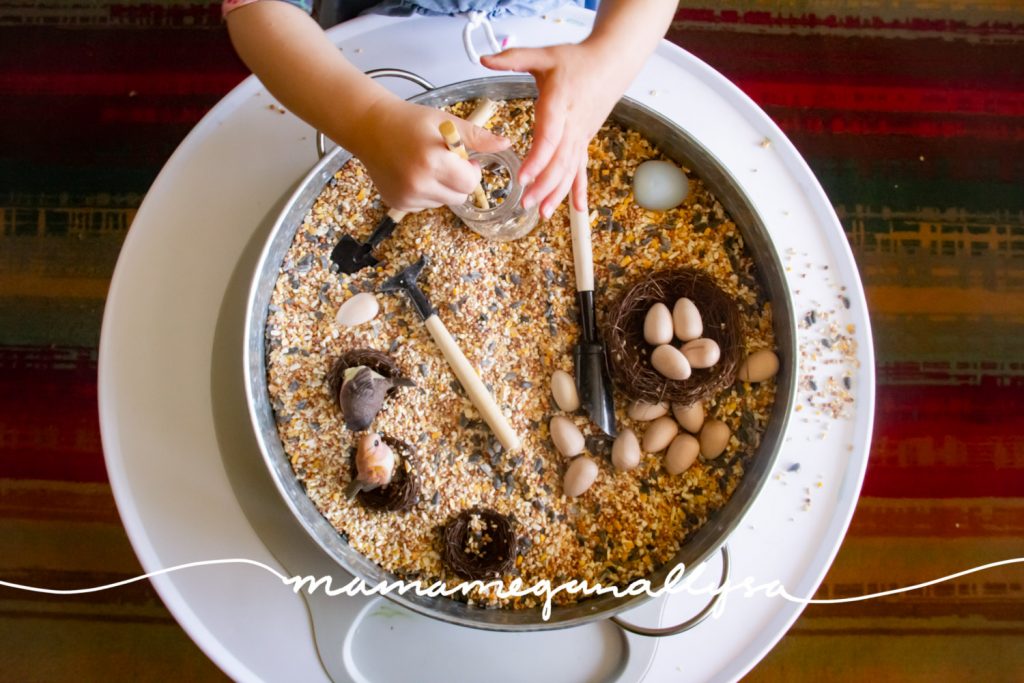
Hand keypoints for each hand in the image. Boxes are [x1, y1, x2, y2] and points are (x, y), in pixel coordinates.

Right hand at [353, 97, 509, 212]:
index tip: (464, 159)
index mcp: (433, 161)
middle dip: (459, 181)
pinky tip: (413, 173)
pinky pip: (425, 204)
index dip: (471, 171)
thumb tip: (505, 144)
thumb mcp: (446, 123)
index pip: (469, 183)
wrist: (369, 127)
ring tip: (426, 165)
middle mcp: (418, 184)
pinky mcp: (398, 203)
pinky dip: (426, 192)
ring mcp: (406, 197)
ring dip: (442, 187)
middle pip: (459, 197)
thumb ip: (477, 137)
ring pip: (443, 202)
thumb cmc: (408, 121)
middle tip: (446, 161)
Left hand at [482, 42, 627, 215]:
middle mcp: (572, 125)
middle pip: (560, 161)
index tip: (523, 178)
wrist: (611, 63)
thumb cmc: (577, 60)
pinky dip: (579, 189)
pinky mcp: (584, 140)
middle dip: (544, 185)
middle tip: (526, 203)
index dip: (537, 160)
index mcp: (560, 105)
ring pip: (571, 169)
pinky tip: (578, 209)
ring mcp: (581, 135)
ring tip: (544, 213)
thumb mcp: (543, 54)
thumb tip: (483, 58)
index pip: (549, 138)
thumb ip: (513, 57)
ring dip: (558, 193)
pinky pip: (581, 168)